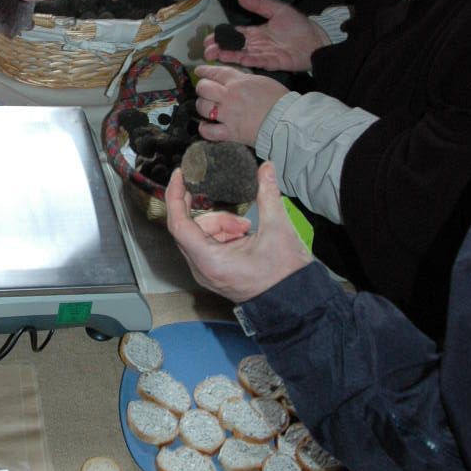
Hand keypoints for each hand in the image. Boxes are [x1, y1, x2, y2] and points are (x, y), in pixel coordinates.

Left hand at [166, 164, 309, 305]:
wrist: (295, 302)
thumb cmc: (284, 274)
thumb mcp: (278, 230)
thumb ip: (268, 195)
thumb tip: (266, 168)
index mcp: (210, 260)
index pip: (178, 223)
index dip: (176, 196)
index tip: (180, 175)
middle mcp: (202, 268)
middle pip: (190, 228)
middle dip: (214, 215)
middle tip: (241, 220)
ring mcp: (207, 272)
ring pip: (200, 235)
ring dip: (222, 225)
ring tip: (247, 230)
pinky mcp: (215, 272)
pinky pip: (208, 244)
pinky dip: (224, 234)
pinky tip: (244, 237)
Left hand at [195, 65, 286, 146]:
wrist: (287, 120)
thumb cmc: (279, 99)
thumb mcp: (261, 81)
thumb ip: (244, 79)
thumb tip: (234, 81)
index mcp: (238, 81)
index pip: (215, 72)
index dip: (204, 72)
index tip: (199, 72)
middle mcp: (229, 96)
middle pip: (203, 88)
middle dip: (202, 88)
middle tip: (204, 91)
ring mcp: (228, 114)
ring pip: (203, 107)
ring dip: (202, 106)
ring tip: (206, 108)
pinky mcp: (230, 132)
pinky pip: (208, 131)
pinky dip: (204, 129)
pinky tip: (206, 126)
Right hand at [204, 0, 327, 72]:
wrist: (316, 40)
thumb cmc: (298, 26)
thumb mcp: (278, 10)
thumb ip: (260, 4)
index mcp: (256, 33)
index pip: (234, 34)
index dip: (221, 36)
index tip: (208, 38)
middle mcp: (256, 45)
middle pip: (234, 47)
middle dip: (219, 48)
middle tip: (205, 49)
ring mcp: (263, 54)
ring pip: (241, 55)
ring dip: (228, 55)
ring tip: (214, 55)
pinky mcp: (272, 62)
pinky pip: (257, 61)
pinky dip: (246, 60)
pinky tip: (235, 59)